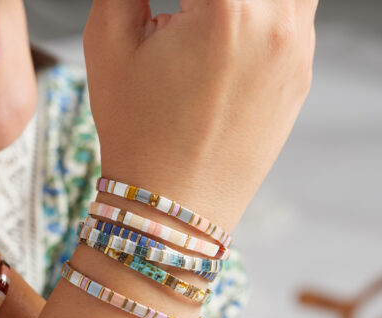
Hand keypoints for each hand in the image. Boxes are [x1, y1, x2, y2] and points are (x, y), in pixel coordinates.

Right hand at [84, 0, 317, 229]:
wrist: (172, 206)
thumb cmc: (137, 134)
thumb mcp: (108, 44)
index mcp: (227, 9)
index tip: (162, 10)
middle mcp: (276, 23)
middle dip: (204, 3)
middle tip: (184, 17)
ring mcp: (298, 51)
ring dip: (240, 3)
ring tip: (206, 23)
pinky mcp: (301, 75)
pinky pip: (295, 14)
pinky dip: (264, 10)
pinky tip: (226, 36)